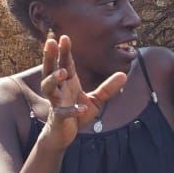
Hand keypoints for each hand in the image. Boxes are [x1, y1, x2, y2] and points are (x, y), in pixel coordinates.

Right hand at [39, 34, 127, 149]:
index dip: (64, 51)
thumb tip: (124, 74)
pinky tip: (81, 108)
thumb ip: (108, 88)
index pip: (64, 63)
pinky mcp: (59, 118)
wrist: (64, 135)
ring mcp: (56, 103)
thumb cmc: (78, 114)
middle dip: (50, 56)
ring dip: (54, 79)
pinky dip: (71, 110)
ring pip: (48, 88)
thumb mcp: (96, 100)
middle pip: (50, 70)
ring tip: (63, 72)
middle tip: (51, 42)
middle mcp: (59, 90)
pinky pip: (62, 113)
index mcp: (67, 83)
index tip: (64, 37)